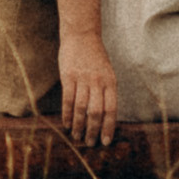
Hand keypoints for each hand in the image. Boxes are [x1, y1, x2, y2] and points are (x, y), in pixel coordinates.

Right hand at [58, 30, 118, 146]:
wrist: (82, 36)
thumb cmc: (95, 57)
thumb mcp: (107, 73)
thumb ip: (106, 92)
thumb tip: (105, 116)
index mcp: (111, 82)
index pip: (111, 110)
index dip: (108, 127)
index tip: (105, 141)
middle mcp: (98, 82)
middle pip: (96, 112)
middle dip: (93, 131)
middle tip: (90, 143)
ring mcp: (83, 79)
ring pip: (81, 108)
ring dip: (79, 125)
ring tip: (77, 137)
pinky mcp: (68, 77)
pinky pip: (68, 100)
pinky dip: (67, 114)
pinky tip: (67, 124)